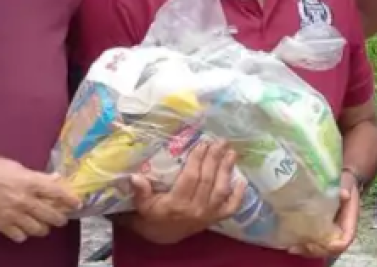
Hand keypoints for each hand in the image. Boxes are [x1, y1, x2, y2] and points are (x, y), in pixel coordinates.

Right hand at [0, 154, 81, 242]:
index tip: (77, 203)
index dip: (70, 200)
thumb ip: (37, 176)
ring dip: (44, 227)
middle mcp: (24, 200)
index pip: (57, 194)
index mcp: (29, 182)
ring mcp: (12, 215)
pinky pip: (20, 236)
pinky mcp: (1, 224)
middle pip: (52, 216)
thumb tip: (55, 179)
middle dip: (60, 218)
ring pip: (38, 229)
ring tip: (43, 223)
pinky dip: (24, 233)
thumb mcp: (17, 166)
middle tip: (61, 216)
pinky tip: (23, 227)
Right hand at [129, 140, 245, 235]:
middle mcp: (195, 209)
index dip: (197, 160)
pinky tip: (242, 179)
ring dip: (227, 170)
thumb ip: (141, 191)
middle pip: (208, 180)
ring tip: (231, 153)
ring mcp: (208, 215)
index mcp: (177, 204)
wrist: (164, 235)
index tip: (202, 143)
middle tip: (220, 142)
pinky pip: (231, 207)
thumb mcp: (143, 205)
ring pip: (221, 190)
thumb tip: (135, 176)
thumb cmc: (153, 214)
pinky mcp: (216, 218)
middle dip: (215, 159)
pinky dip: (238, 195)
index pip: (191, 178)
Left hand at [288, 170, 359, 257]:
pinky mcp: (320, 228)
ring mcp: (330, 230)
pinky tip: (289, 242)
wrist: (341, 179)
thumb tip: (344, 194)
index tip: (318, 243)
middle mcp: (340, 229)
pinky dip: (303, 244)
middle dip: (314, 250)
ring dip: (306, 250)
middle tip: (296, 247)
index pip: (345, 239)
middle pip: (330, 249)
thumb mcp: (347, 180)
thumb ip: (346, 185)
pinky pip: (314, 242)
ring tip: (291, 247)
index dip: (333, 245)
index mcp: (349, 220)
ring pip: (321, 248)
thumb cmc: (344, 180)